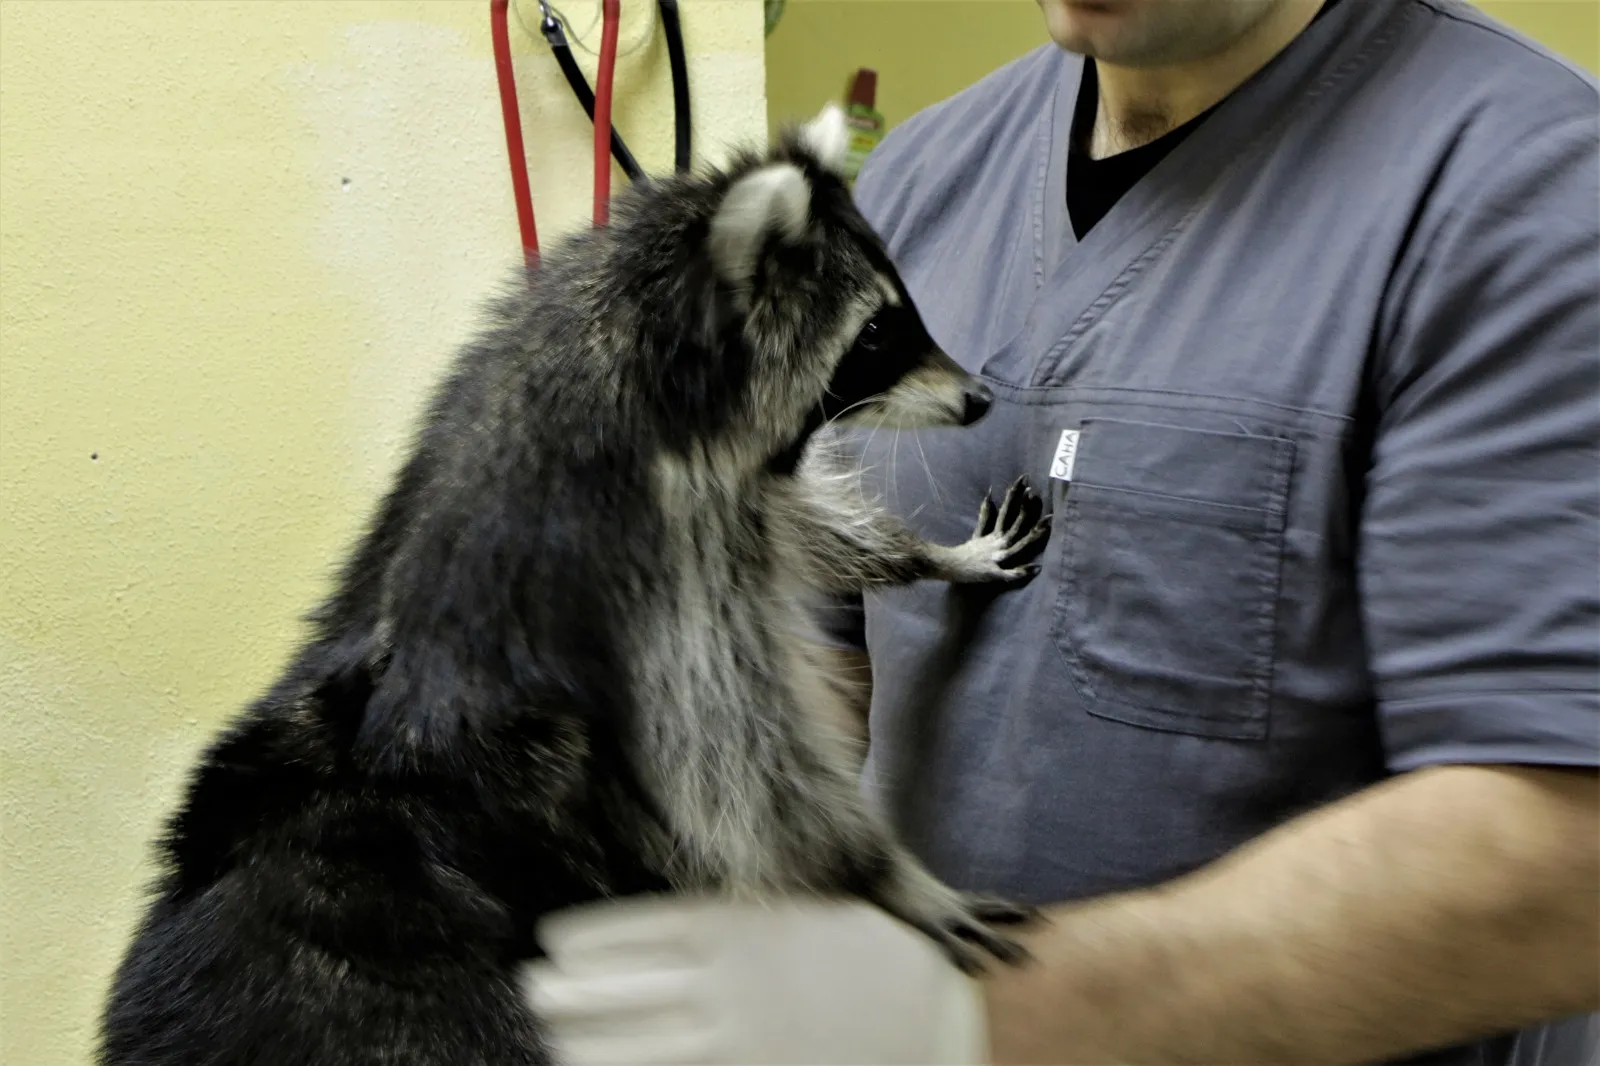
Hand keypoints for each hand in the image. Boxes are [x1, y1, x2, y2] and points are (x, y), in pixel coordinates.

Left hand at [522, 894, 988, 1064]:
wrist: (930, 1015)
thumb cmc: (857, 948)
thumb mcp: (789, 907)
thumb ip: (717, 913)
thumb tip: (637, 928)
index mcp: (727, 928)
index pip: (615, 934)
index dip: (571, 943)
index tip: (548, 943)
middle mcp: (716, 987)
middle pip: (601, 994)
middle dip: (554, 994)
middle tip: (533, 989)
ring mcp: (728, 1046)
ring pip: (614, 1053)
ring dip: (571, 1045)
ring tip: (555, 1039)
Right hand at [928, 476, 1050, 584]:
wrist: (949, 566)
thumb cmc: (967, 552)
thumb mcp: (978, 532)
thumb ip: (985, 515)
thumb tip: (990, 494)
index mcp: (994, 534)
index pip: (1006, 511)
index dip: (1015, 495)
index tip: (1025, 479)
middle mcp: (996, 544)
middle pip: (1014, 525)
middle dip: (1025, 511)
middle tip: (1035, 494)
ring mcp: (995, 558)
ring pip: (1015, 547)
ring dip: (1031, 537)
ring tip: (1047, 527)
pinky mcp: (993, 574)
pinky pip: (1009, 573)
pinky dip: (1021, 571)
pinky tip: (1036, 568)